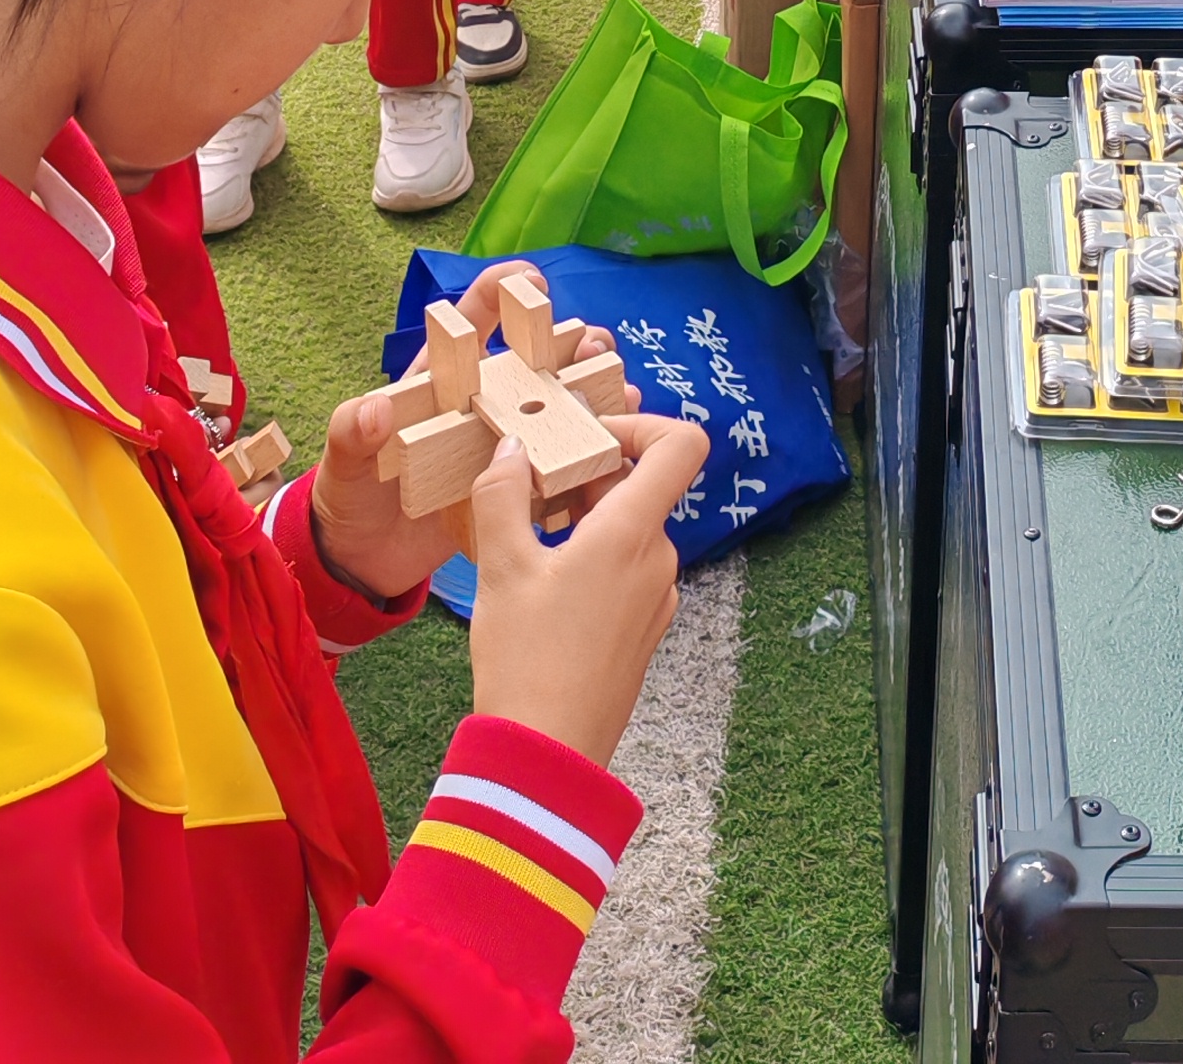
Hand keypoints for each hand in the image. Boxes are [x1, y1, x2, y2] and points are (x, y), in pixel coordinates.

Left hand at [307, 266, 635, 600]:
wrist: (364, 563)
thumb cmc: (351, 497)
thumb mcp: (344, 463)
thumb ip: (351, 433)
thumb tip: (374, 410)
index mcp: (443, 380)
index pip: (475, 318)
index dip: (503, 287)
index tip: (532, 280)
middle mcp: (482, 405)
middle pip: (536, 357)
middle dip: (571, 341)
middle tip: (591, 345)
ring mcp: (502, 446)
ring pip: (558, 407)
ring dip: (591, 393)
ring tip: (618, 392)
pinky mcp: (514, 489)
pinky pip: (558, 467)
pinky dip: (589, 456)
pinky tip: (614, 453)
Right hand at [467, 406, 714, 762]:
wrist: (545, 760)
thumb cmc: (525, 661)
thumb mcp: (500, 568)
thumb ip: (503, 495)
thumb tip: (512, 450)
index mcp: (633, 533)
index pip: (682, 444)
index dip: (643, 422)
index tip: (590, 433)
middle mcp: (659, 561)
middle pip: (644, 486)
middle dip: (591, 473)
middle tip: (535, 483)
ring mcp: (656, 600)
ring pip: (632, 530)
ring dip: (588, 517)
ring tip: (530, 532)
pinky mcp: (643, 632)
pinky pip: (630, 570)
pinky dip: (595, 556)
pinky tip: (544, 580)